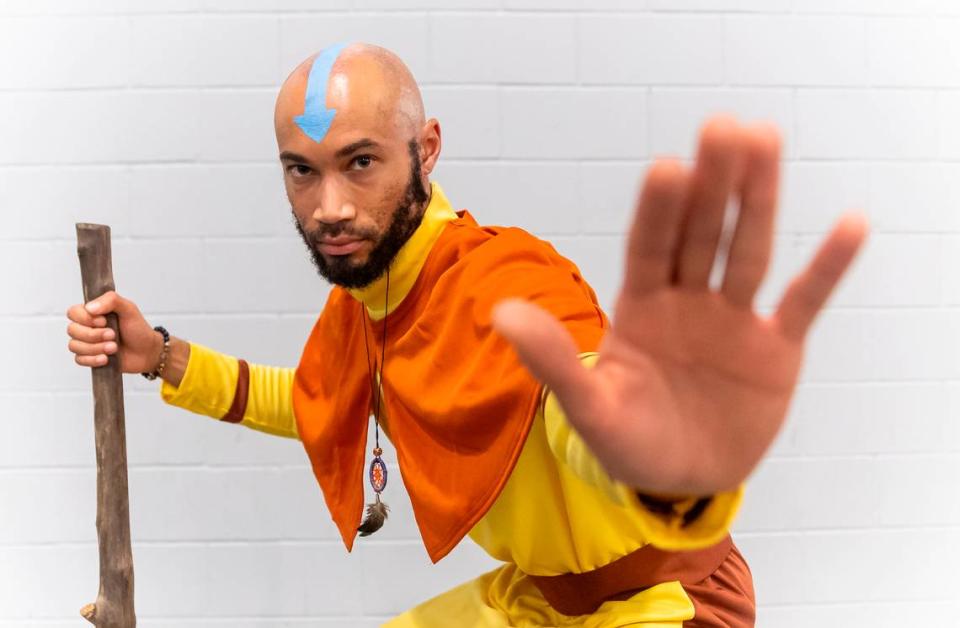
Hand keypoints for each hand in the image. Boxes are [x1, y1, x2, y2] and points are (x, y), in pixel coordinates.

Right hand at [66, 290, 161, 374]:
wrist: (147, 351)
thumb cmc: (138, 329)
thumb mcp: (129, 309)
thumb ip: (111, 300)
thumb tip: (90, 307)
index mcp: (93, 313)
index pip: (73, 312)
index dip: (85, 318)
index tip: (103, 321)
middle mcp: (87, 327)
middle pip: (72, 330)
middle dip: (94, 335)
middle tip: (113, 335)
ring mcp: (87, 343)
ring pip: (74, 346)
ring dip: (96, 348)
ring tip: (114, 348)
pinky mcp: (89, 358)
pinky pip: (79, 359)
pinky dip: (93, 359)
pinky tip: (106, 359)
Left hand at [493, 116, 867, 495]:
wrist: (679, 481)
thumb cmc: (627, 441)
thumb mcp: (588, 408)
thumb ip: (554, 361)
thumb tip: (499, 313)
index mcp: (640, 307)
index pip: (649, 248)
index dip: (658, 211)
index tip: (667, 167)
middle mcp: (687, 300)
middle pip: (700, 233)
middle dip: (712, 184)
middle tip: (724, 127)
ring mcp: (733, 320)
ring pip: (747, 250)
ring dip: (759, 199)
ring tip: (767, 140)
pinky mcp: (776, 349)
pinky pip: (803, 301)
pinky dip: (826, 267)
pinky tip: (851, 223)